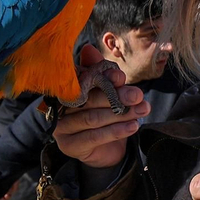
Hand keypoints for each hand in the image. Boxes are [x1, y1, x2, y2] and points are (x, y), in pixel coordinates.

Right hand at [52, 45, 149, 168]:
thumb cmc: (107, 114)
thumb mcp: (108, 92)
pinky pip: (94, 137)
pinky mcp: (68, 145)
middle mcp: (59, 107)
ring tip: (141, 110)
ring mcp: (61, 128)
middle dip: (116, 96)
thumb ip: (103, 75)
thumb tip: (89, 49)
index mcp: (66, 89)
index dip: (102, 78)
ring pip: (92, 118)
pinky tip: (133, 126)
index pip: (82, 80)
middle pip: (88, 99)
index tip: (121, 77)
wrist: (107, 150)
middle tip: (138, 95)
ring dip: (120, 114)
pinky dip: (116, 131)